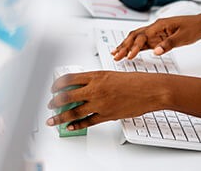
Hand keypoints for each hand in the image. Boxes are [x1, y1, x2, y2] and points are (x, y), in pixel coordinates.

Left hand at [46, 71, 166, 130]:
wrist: (150, 90)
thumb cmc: (134, 81)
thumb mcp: (110, 74)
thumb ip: (95, 80)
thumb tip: (80, 87)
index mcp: (96, 76)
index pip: (69, 79)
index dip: (57, 85)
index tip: (52, 89)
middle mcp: (95, 89)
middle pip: (67, 96)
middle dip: (54, 102)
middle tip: (49, 105)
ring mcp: (100, 103)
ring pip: (74, 112)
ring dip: (61, 117)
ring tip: (53, 120)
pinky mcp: (107, 115)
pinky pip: (87, 122)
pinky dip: (77, 125)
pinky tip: (70, 126)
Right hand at [112, 13, 200, 60]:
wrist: (200, 25)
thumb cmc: (193, 28)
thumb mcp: (183, 38)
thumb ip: (168, 44)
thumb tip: (156, 51)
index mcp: (159, 25)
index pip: (142, 36)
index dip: (135, 46)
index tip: (129, 56)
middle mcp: (154, 28)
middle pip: (135, 36)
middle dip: (124, 45)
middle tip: (116, 55)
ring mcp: (155, 33)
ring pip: (136, 38)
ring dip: (126, 46)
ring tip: (116, 53)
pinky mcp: (157, 38)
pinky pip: (143, 43)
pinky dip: (134, 48)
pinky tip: (128, 53)